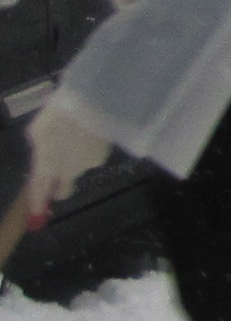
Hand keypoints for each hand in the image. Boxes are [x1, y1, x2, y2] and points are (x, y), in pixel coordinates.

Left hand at [13, 92, 113, 235]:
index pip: (39, 192)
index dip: (37, 205)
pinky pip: (91, 156)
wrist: (97, 102)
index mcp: (47, 165)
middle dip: (60, 185)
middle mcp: (69, 171)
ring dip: (75, 159)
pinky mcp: (104, 155)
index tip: (36, 218)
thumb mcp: (38, 128)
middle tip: (58, 169)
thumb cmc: (61, 113)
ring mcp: (88, 164)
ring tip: (77, 134)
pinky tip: (89, 132)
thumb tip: (41, 154)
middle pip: (65, 189)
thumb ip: (38, 146)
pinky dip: (88, 149)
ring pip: (78, 168)